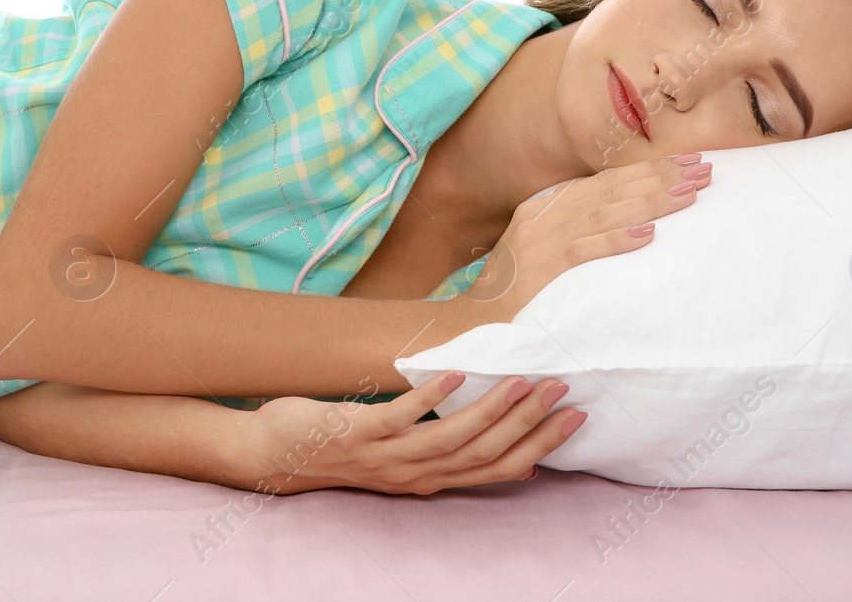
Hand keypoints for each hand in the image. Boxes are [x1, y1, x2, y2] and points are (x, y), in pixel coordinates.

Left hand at [235, 372, 585, 495]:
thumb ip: (447, 450)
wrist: (275, 457)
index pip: (498, 468)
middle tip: (564, 391)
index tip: (576, 417)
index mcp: (429, 478)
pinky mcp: (357, 434)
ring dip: (490, 409)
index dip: (539, 445)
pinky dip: (429, 398)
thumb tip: (505, 444)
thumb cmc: (342, 447)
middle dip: (529, 423)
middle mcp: (414, 474)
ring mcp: (386, 456)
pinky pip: (399, 417)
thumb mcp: (401, 455)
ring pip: (451, 438)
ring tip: (522, 381)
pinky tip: (452, 373)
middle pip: (484, 453)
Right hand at [461, 153, 712, 321]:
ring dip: (649, 202)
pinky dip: (617, 241)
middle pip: (609, 189)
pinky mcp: (540, 270)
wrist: (472, 323)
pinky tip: (649, 234)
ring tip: (689, 194)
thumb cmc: (515, 290)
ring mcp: (540, 241)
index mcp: (543, 205)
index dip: (647, 169)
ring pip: (604, 213)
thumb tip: (633, 219)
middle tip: (704, 168)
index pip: (603, 180)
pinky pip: (584, 251)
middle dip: (659, 176)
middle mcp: (543, 216)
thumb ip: (576, 228)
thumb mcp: (541, 246)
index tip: (687, 161)